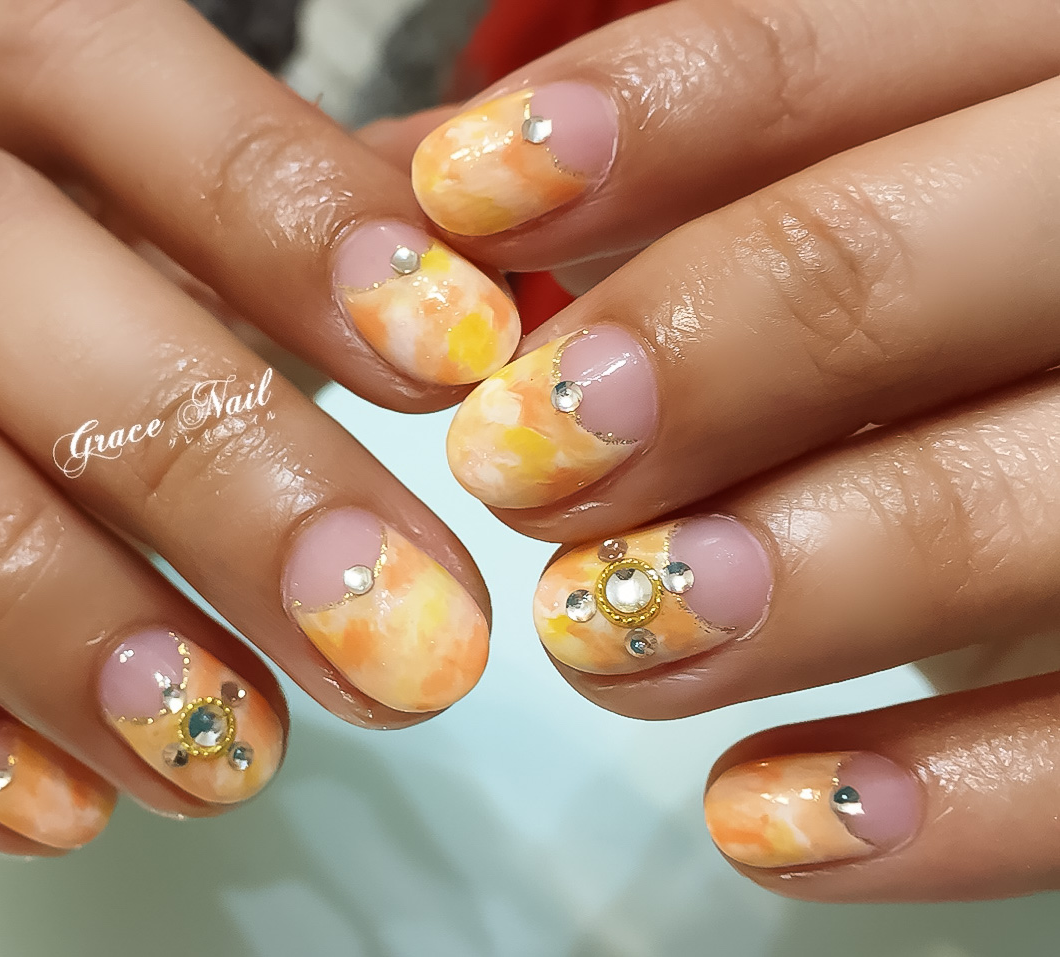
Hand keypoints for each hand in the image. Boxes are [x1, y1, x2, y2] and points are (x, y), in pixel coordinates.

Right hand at [0, 0, 511, 853]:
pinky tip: (64, 805)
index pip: (116, 74)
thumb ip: (316, 247)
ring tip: (239, 755)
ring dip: (66, 623)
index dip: (288, 210)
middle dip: (213, 464)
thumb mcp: (174, 244)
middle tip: (399, 642)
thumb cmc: (56, 305)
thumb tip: (510, 287)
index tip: (454, 358)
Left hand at [392, 0, 1059, 900]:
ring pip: (1011, 507)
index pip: (825, 41)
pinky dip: (940, 806)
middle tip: (508, 462)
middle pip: (898, 269)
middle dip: (682, 364)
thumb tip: (395, 199)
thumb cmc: (957, 308)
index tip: (460, 201)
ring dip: (778, 586)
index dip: (635, 125)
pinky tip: (763, 823)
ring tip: (596, 637)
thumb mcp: (850, 188)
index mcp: (1037, 69)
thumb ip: (668, 175)